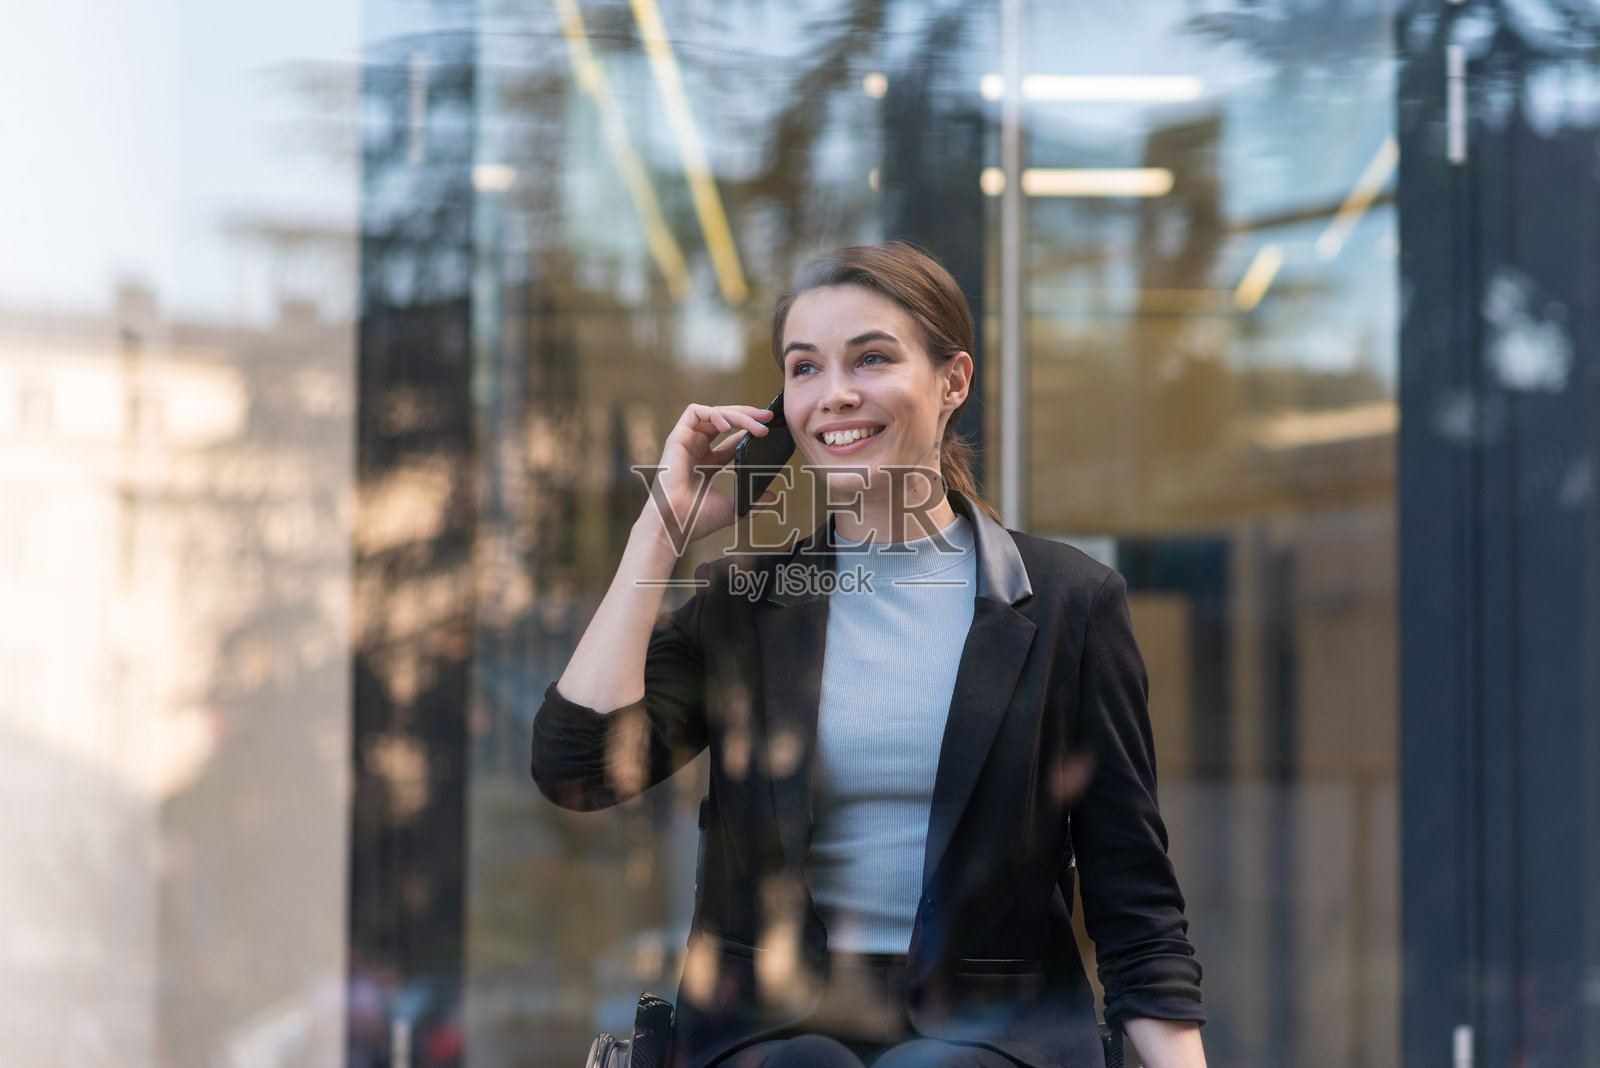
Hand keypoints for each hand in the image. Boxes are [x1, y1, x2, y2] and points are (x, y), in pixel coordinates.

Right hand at [639, 403, 775, 550]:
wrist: (676, 523)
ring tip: (756, 424)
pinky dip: (714, 414)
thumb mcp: (734, 509)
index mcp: (708, 464)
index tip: (769, 430)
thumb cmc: (697, 519)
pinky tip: (729, 427)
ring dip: (737, 414)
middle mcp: (697, 449)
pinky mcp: (677, 437)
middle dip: (748, 416)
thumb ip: (754, 501)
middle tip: (767, 419)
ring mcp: (687, 442)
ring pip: (714, 413)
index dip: (749, 431)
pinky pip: (694, 412)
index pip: (732, 439)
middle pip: (725, 421)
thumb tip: (773, 495)